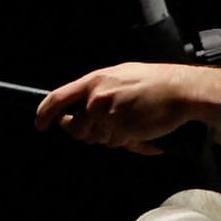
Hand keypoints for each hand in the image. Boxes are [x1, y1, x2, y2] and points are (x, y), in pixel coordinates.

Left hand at [36, 61, 220, 153]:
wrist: (180, 90)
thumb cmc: (151, 82)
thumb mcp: (118, 76)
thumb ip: (96, 90)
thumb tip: (78, 109)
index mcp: (94, 82)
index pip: (57, 99)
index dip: (45, 114)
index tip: (40, 124)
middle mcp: (97, 99)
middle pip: (76, 130)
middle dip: (88, 133)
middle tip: (108, 127)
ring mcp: (110, 116)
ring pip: (99, 140)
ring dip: (112, 137)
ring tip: (132, 123)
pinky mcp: (124, 132)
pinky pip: (118, 144)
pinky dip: (129, 142)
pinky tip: (142, 130)